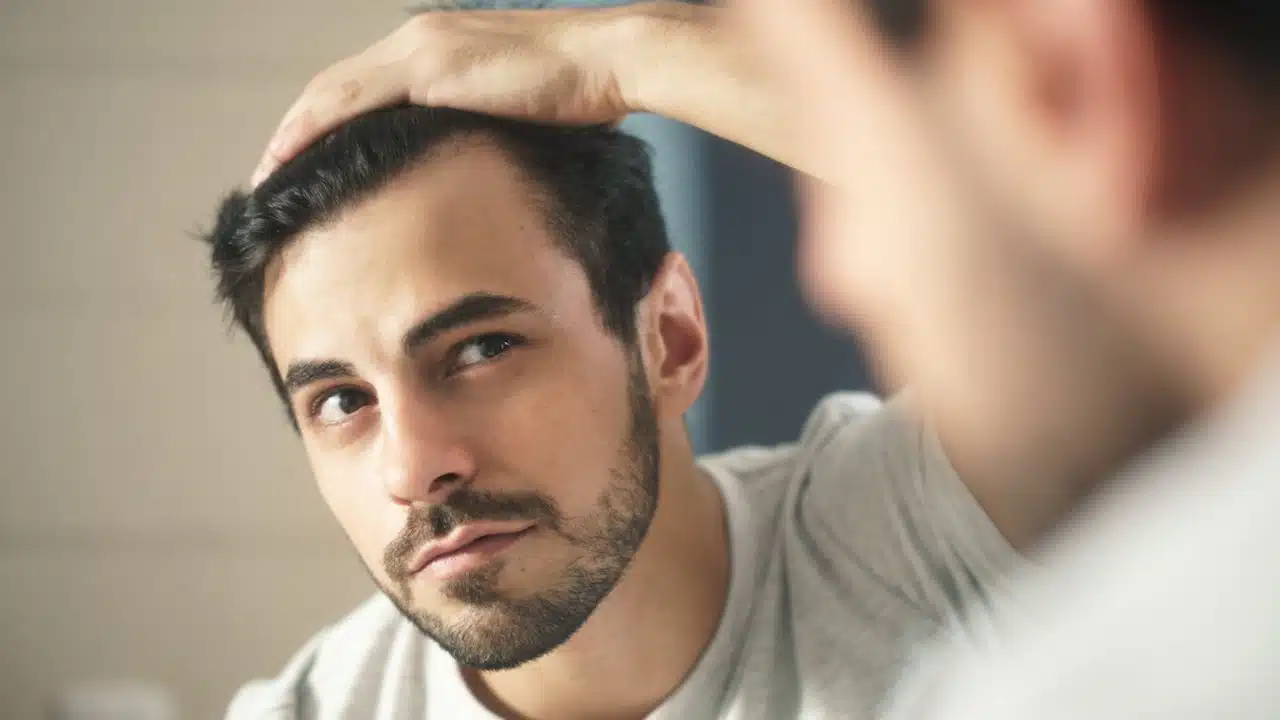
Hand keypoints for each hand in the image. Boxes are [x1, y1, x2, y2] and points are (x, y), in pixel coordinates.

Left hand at [251, 6, 635, 184]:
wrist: (610, 61)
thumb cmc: (582, 92)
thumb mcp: (521, 115)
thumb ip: (486, 130)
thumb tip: (477, 170)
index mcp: (438, 47)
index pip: (364, 87)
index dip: (326, 123)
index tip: (305, 160)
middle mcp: (419, 38)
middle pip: (336, 86)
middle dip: (297, 129)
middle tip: (270, 172)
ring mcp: (421, 49)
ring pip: (332, 92)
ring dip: (292, 133)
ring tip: (267, 173)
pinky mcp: (429, 69)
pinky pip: (352, 102)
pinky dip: (313, 129)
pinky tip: (290, 157)